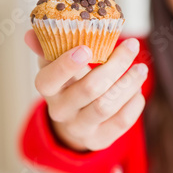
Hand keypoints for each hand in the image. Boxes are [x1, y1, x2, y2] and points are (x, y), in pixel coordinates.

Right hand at [24, 30, 147, 151]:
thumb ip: (48, 46)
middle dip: (115, 65)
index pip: (49, 80)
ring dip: (129, 83)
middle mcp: (60, 111)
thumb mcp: (55, 64)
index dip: (66, 65)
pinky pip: (122, 122)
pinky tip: (137, 89)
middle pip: (89, 89)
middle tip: (132, 46)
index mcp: (48, 89)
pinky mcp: (99, 140)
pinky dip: (134, 103)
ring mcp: (80, 128)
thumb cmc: (68, 82)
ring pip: (107, 106)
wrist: (74, 120)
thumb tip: (31, 33)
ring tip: (142, 68)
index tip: (86, 48)